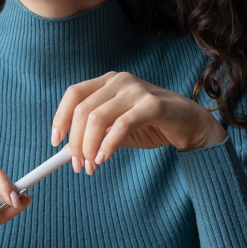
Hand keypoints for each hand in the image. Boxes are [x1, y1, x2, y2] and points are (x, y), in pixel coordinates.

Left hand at [51, 71, 225, 174]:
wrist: (191, 125)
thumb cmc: (152, 125)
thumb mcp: (117, 128)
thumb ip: (95, 134)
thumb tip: (68, 151)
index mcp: (108, 81)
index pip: (74, 95)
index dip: (60, 118)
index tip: (56, 142)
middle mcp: (120, 81)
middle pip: (83, 110)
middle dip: (75, 142)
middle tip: (77, 164)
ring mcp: (136, 90)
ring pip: (97, 119)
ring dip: (89, 147)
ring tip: (91, 166)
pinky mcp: (152, 105)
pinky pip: (121, 126)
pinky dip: (108, 145)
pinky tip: (104, 158)